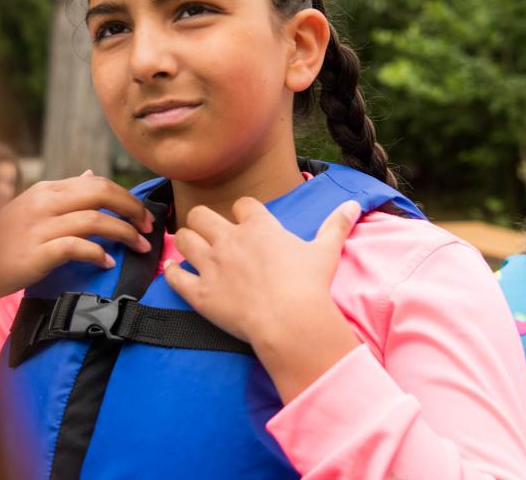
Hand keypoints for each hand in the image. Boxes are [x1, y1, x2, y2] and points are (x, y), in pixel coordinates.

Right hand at [0, 171, 152, 299]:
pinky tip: (108, 262)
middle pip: (101, 193)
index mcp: (46, 190)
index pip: (96, 182)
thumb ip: (62, 193)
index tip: (142, 215)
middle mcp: (45, 202)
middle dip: (132, 209)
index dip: (126, 197)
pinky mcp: (37, 252)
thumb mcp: (31, 208)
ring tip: (139, 246)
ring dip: (124, 233)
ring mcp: (40, 227)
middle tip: (148, 227)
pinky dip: (98, 253)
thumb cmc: (1, 240)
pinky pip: (77, 247)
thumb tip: (90, 174)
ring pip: (95, 219)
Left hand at [164, 197, 362, 401]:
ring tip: (192, 250)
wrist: (290, 321)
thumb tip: (353, 204)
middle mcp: (230, 240)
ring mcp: (212, 266)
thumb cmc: (309, 285)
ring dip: (187, 242)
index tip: (246, 223)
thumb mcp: (326, 251)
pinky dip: (172, 273)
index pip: (242, 204)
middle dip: (204, 221)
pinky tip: (174, 271)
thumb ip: (336, 225)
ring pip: (184, 240)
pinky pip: (174, 277)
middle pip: (201, 214)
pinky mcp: (200, 293)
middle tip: (211, 233)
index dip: (243, 212)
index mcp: (259, 226)